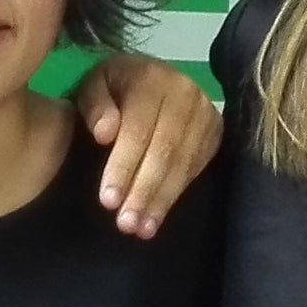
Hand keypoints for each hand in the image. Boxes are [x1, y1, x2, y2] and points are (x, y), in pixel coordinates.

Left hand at [75, 54, 220, 238]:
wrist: (142, 79)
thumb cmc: (110, 89)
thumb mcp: (91, 87)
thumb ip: (94, 105)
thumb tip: (105, 133)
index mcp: (151, 78)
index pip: (139, 129)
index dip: (123, 167)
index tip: (108, 201)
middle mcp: (185, 92)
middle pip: (165, 149)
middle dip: (144, 190)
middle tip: (126, 223)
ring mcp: (205, 112)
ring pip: (184, 163)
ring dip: (161, 199)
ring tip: (141, 228)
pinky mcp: (215, 131)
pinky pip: (196, 167)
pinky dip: (175, 194)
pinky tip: (157, 217)